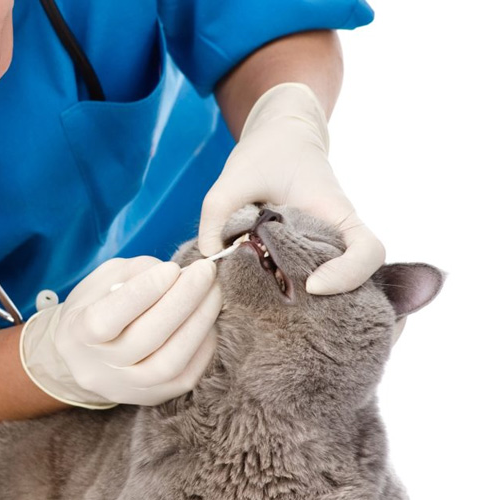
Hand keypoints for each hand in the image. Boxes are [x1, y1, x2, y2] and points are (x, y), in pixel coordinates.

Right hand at [20, 256, 220, 407]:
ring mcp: (127, 387)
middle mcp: (99, 367)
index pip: (107, 318)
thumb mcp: (102, 280)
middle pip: (145, 339)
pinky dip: (203, 346)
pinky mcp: (152, 398)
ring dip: (198, 324)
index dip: (143, 292)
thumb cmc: (95, 307)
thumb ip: (136, 273)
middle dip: (182, 300)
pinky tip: (209, 320)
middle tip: (205, 272)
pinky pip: (185, 376)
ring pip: (169, 363)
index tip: (172, 268)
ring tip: (213, 293)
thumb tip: (178, 274)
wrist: (85, 357)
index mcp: (77, 334)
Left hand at [198, 83, 384, 294]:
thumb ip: (217, 212)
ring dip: (297, 296)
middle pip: (350, 281)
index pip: (369, 252)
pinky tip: (250, 286)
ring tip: (258, 295)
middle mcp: (337, 234)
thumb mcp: (236, 175)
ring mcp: (323, 246)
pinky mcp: (304, 253)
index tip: (310, 284)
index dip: (348, 275)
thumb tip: (209, 257)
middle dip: (316, 299)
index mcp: (336, 212)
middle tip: (272, 299)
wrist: (280, 135)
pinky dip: (281, 287)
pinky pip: (302, 277)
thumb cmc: (268, 150)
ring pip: (327, 286)